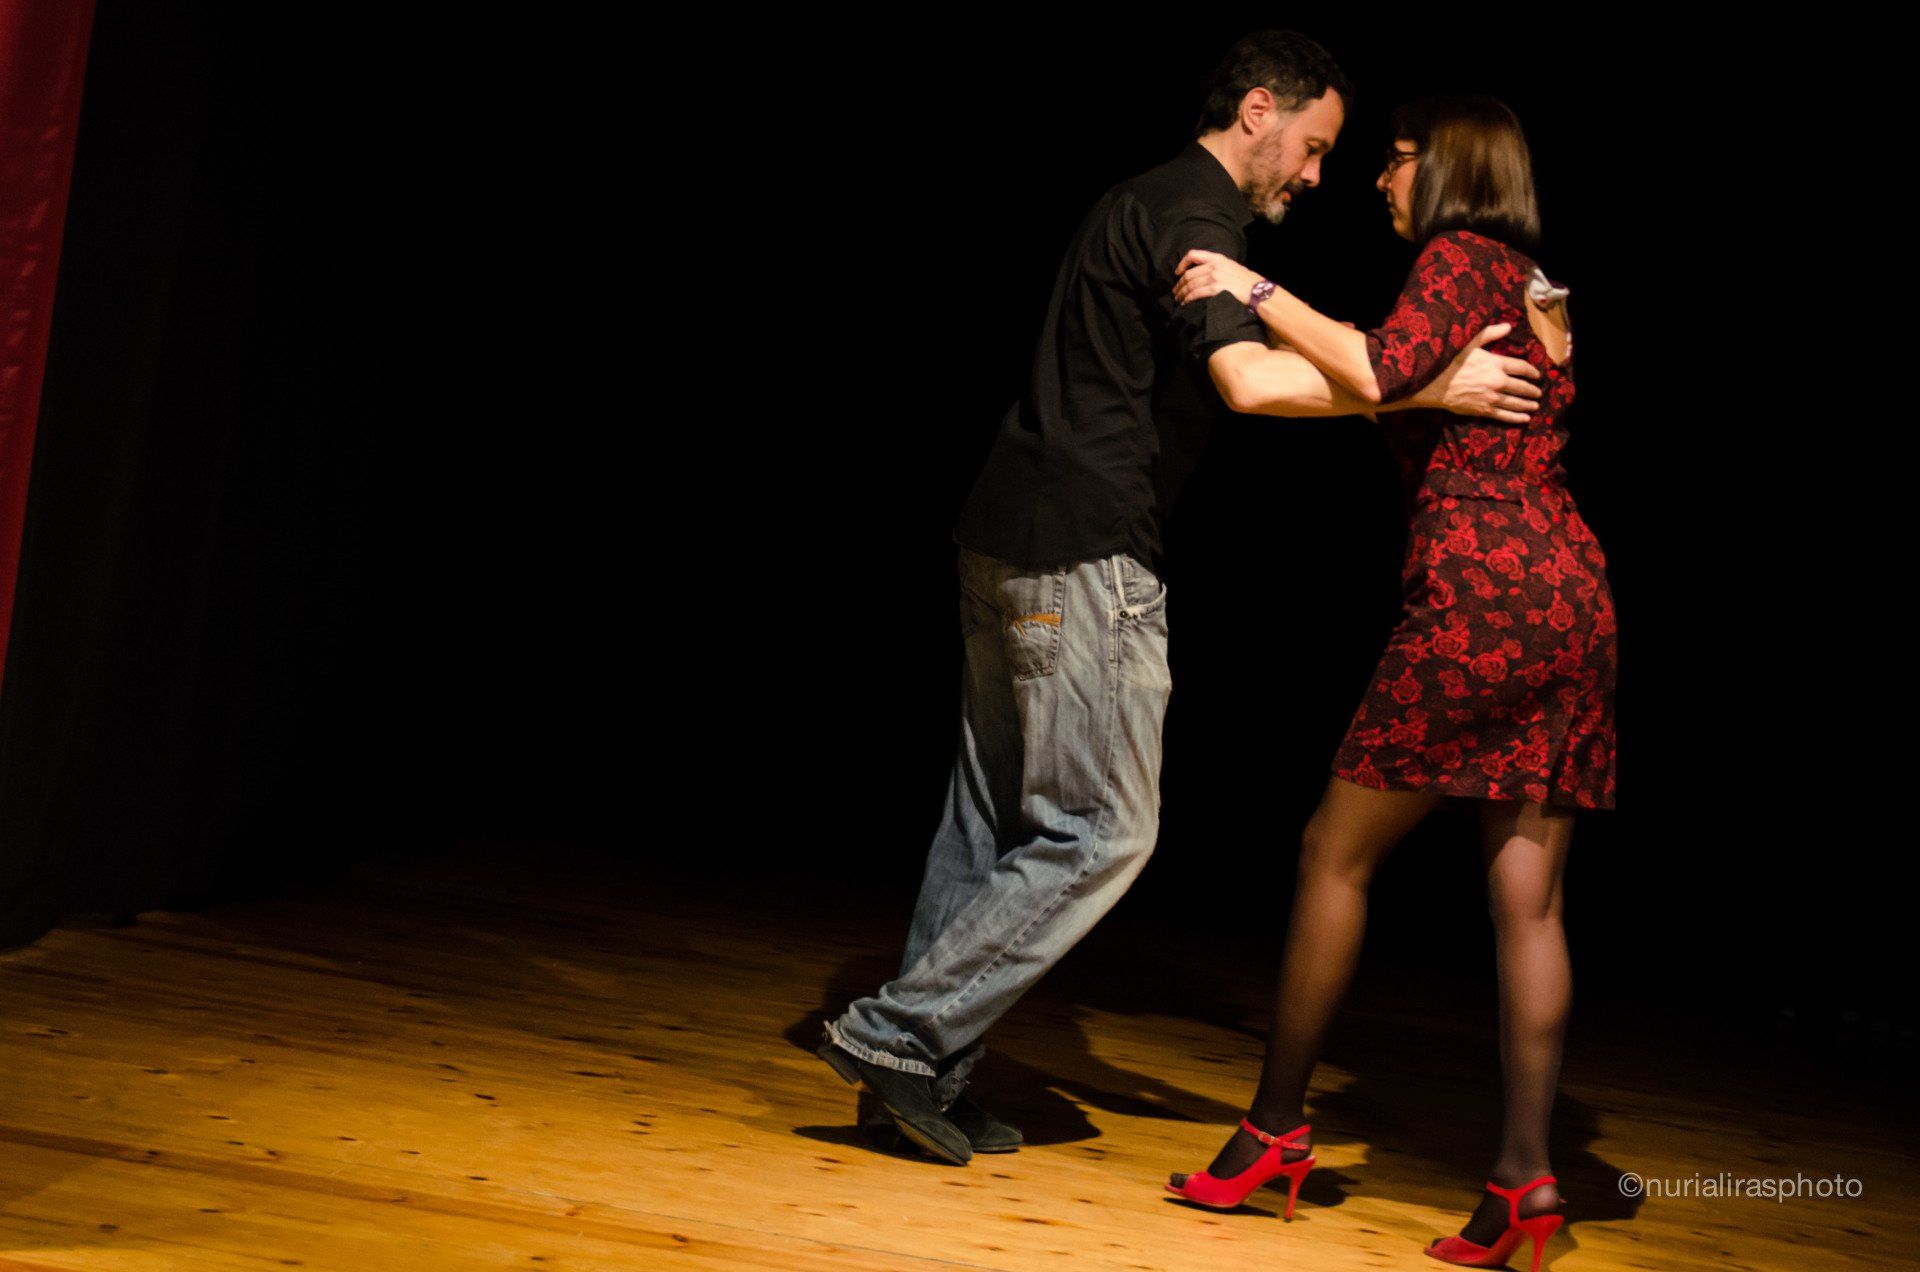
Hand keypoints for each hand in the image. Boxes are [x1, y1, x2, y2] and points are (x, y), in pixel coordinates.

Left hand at [1172, 248, 1263, 306]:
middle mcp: (1215, 265)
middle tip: (1175, 292)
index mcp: (1217, 258)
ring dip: (1182, 293)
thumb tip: (1201, 274)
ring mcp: (1215, 277)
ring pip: (1190, 285)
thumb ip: (1216, 266)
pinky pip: (1196, 294)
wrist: (1257, 290)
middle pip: (1189, 274)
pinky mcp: (1216, 289)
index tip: (1177, 273)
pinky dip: (1188, 299)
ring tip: (1179, 299)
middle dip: (1179, 284)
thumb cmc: (1246, 281)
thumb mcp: (1231, 267)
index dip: (1182, 263)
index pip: (1193, 254)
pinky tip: (1186, 303)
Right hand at [1419, 323, 1541, 423]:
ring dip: (1528, 404)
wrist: (1435, 385)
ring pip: (1516, 402)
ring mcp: (1492, 397)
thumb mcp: (1470, 343)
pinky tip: (1525, 418)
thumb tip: (1509, 326)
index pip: (1522, 367)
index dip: (1532, 371)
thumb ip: (1490, 334)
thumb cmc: (1451, 362)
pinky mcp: (1485, 410)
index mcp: (1496, 363)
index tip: (1537, 375)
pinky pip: (1505, 415)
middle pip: (1522, 387)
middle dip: (1532, 390)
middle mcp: (1498, 381)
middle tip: (1538, 392)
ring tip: (1535, 405)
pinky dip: (1517, 417)